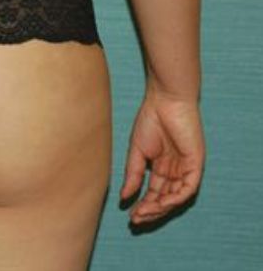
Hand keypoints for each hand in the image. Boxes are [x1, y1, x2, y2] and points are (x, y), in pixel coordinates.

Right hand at [121, 87, 205, 224]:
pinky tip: (161, 203)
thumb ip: (133, 174)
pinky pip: (188, 188)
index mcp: (161, 166)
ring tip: (144, 212)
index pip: (154, 192)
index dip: (143, 205)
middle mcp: (175, 170)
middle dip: (151, 210)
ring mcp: (186, 167)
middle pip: (165, 198)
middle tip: (136, 219)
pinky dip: (175, 198)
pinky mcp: (196, 163)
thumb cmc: (150, 120)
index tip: (130, 215)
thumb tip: (124, 197)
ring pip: (176, 197)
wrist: (164, 100)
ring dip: (161, 208)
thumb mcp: (136, 151)